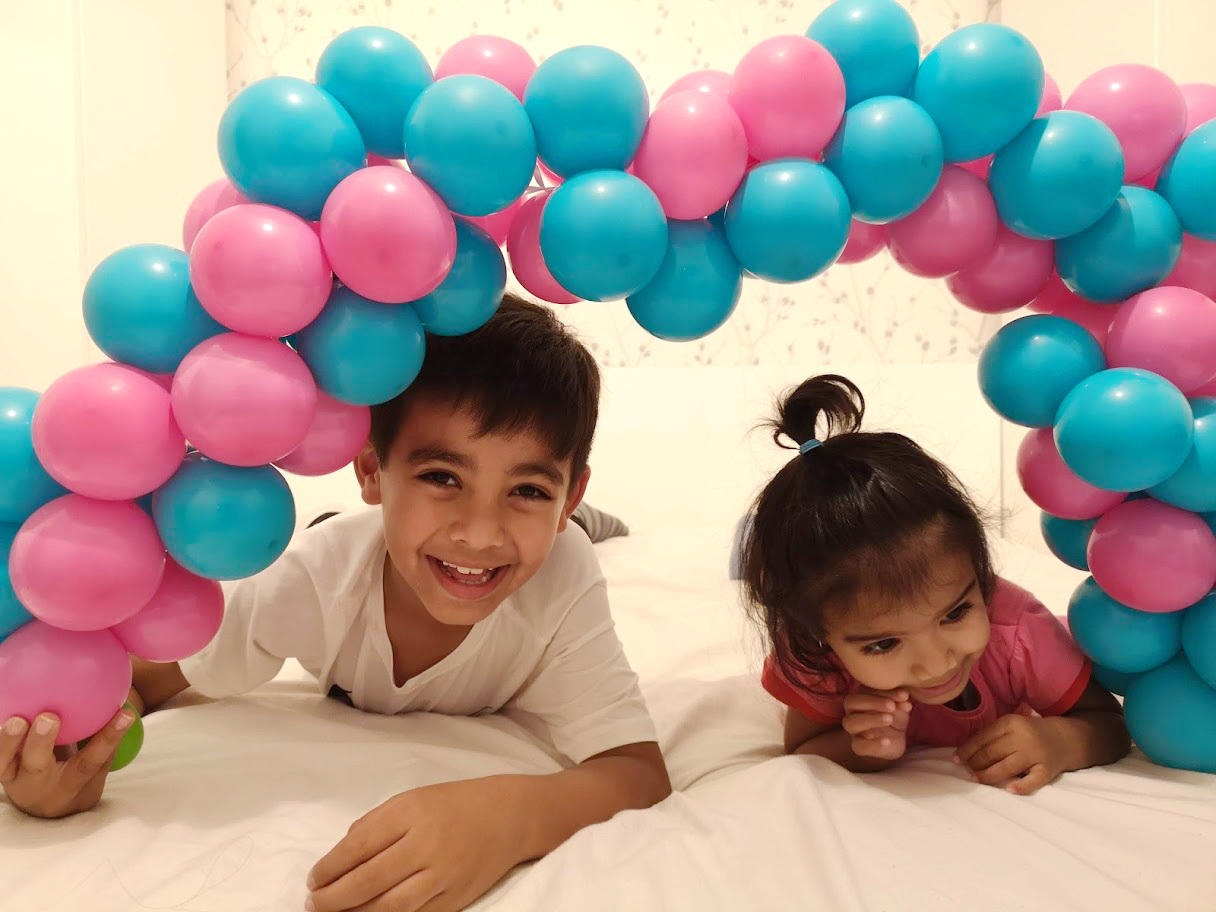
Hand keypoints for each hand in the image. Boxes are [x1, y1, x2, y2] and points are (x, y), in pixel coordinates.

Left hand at [0, 709, 134, 817]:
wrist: (44, 808)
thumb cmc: (76, 779)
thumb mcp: (95, 771)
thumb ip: (103, 742)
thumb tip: (122, 702)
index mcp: (71, 787)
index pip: (90, 763)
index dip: (108, 739)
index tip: (125, 714)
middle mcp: (40, 787)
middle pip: (39, 767)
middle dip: (41, 743)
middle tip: (48, 717)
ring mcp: (14, 779)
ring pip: (4, 765)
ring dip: (8, 742)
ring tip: (17, 721)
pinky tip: (5, 713)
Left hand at [307, 777, 525, 911]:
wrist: (509, 816)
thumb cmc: (454, 804)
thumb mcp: (413, 799)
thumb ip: (376, 825)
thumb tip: (339, 858)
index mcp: (411, 812)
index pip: (358, 846)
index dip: (329, 868)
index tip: (313, 880)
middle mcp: (426, 844)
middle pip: (368, 881)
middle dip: (333, 899)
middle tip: (314, 904)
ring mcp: (443, 875)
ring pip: (388, 907)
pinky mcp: (456, 899)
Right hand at [842, 688, 911, 761]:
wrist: (895, 740)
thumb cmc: (894, 716)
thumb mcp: (899, 706)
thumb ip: (899, 700)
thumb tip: (904, 697)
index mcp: (861, 695)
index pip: (865, 689)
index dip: (883, 691)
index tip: (903, 695)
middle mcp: (852, 711)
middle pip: (851, 702)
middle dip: (872, 702)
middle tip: (892, 706)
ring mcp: (853, 729)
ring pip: (851, 723)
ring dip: (870, 719)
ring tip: (889, 719)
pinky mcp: (858, 745)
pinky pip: (859, 745)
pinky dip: (873, 744)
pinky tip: (887, 741)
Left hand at [954, 714, 1067, 794]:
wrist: (1067, 738)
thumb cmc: (1031, 733)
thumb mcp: (1012, 726)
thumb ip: (993, 735)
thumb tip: (965, 753)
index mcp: (1011, 722)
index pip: (983, 738)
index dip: (967, 750)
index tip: (956, 759)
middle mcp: (1023, 737)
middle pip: (992, 753)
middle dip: (975, 763)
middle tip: (966, 771)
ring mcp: (1036, 754)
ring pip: (1006, 767)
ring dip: (988, 775)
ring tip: (976, 779)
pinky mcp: (1048, 769)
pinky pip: (1033, 780)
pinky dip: (1021, 786)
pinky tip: (1008, 790)